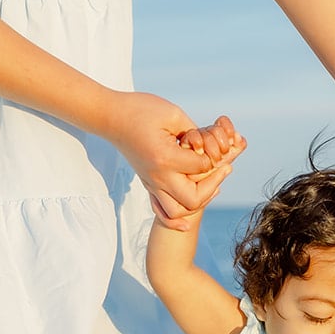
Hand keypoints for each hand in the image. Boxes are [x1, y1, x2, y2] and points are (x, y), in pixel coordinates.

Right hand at [104, 94, 239, 229]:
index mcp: (165, 157)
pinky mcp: (147, 184)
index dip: (213, 157)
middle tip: (222, 169)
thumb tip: (209, 147)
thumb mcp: (172, 114)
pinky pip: (160, 211)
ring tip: (210, 187)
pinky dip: (174, 221)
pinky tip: (186, 223)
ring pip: (177, 212)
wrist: (111, 117)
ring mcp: (151, 183)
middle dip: (212, 186)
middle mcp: (158, 176)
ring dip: (197, 204)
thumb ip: (194, 131)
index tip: (213, 145)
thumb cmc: (141, 110)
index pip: (201, 167)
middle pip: (193, 199)